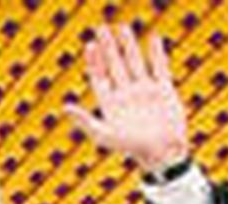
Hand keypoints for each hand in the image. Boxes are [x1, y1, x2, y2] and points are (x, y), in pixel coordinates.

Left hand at [64, 24, 189, 173]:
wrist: (161, 152)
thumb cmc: (131, 148)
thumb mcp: (103, 134)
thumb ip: (83, 120)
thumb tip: (64, 107)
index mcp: (110, 104)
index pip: (100, 77)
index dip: (94, 61)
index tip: (90, 45)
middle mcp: (126, 94)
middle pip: (115, 65)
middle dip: (108, 47)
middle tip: (101, 28)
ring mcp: (144, 91)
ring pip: (135, 62)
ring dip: (128, 45)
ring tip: (122, 27)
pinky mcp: (163, 90)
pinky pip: (159, 67)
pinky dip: (156, 53)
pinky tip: (153, 39)